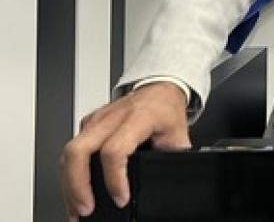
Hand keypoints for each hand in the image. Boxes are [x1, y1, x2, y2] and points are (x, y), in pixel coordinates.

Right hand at [60, 81, 190, 219]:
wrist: (160, 89)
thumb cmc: (167, 110)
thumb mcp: (178, 135)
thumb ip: (171, 159)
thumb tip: (167, 184)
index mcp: (139, 117)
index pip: (115, 149)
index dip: (115, 178)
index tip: (121, 198)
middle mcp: (113, 117)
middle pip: (80, 150)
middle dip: (78, 184)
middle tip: (86, 208)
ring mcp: (97, 119)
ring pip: (70, 151)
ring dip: (70, 184)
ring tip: (77, 208)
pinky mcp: (89, 124)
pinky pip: (72, 149)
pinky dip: (70, 173)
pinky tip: (77, 191)